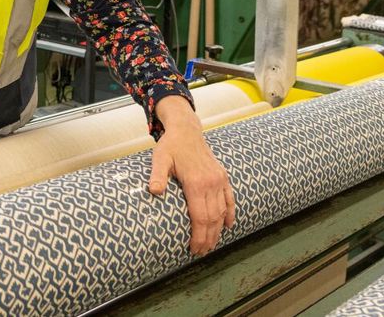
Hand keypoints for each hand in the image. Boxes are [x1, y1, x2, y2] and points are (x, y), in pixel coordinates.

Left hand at [149, 96, 235, 255]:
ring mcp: (219, 180)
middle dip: (207, 238)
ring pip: (221, 211)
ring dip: (217, 230)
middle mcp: (211, 183)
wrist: (186, 131)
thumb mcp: (159, 159)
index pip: (200, 216)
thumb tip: (154, 192)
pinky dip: (230, 213)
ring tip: (211, 245)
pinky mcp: (222, 177)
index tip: (193, 248)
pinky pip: (229, 198)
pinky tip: (228, 225)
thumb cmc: (171, 146)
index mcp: (196, 182)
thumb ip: (157, 176)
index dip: (198, 235)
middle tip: (201, 252)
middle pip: (212, 218)